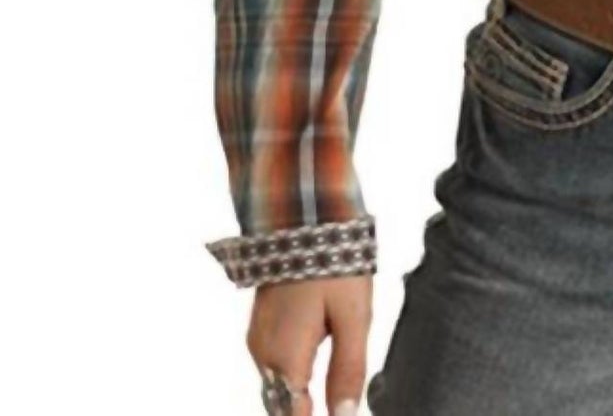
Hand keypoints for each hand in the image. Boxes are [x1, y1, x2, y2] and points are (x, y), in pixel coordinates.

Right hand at [244, 274, 373, 415]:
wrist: (301, 217)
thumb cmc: (333, 263)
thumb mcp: (354, 316)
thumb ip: (349, 368)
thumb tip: (344, 414)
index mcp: (285, 356)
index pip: (293, 415)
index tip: (337, 414)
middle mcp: (263, 354)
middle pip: (282, 405)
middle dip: (306, 411)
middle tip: (339, 404)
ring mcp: (258, 340)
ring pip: (278, 386)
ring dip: (300, 396)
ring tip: (330, 394)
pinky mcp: (262, 327)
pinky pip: (276, 365)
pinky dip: (294, 376)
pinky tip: (317, 367)